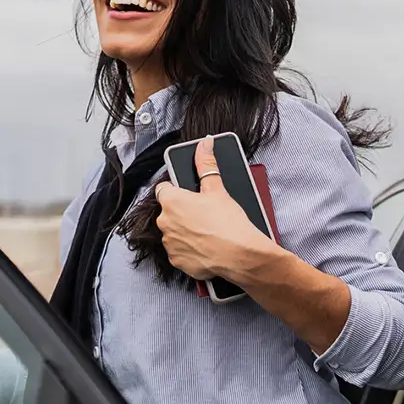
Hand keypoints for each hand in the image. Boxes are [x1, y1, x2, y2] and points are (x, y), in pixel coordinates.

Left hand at [154, 136, 279, 283]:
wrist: (239, 256)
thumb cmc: (228, 223)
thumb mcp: (217, 189)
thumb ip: (206, 164)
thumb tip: (204, 144)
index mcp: (171, 200)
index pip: (164, 189)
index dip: (178, 190)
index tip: (190, 195)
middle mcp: (164, 221)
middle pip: (169, 212)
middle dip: (183, 212)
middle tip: (204, 215)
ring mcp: (169, 242)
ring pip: (173, 232)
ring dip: (185, 231)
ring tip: (206, 232)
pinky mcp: (176, 260)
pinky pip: (178, 251)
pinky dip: (188, 249)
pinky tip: (205, 247)